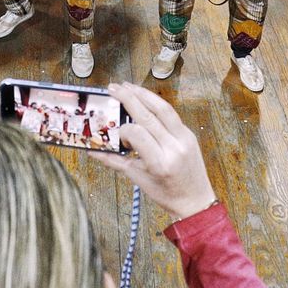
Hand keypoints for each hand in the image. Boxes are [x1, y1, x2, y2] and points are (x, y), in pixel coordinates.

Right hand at [91, 83, 216, 219]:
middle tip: (113, 88)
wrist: (196, 201)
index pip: (137, 133)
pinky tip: (144, 98)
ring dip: (144, 94)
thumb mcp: (138, 179)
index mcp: (160, 163)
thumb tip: (91, 151)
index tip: (119, 136)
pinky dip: (156, 103)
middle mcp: (174, 147)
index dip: (123, 130)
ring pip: (163, 108)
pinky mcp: (189, 134)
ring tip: (127, 86)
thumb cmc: (165, 194)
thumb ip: (114, 161)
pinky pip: (171, 114)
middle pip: (149, 116)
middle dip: (129, 98)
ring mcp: (184, 139)